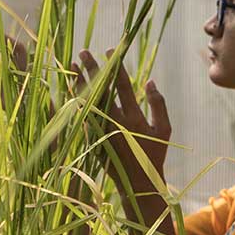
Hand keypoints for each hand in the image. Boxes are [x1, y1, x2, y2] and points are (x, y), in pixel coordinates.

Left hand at [77, 49, 170, 191]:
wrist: (137, 183)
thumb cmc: (154, 155)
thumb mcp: (164, 130)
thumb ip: (159, 105)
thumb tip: (150, 81)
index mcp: (133, 119)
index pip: (122, 86)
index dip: (115, 66)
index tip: (109, 50)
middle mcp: (114, 123)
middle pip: (100, 90)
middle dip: (92, 69)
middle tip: (83, 52)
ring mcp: (100, 132)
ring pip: (87, 102)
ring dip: (79, 83)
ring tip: (72, 65)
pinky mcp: (91, 140)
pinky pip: (81, 116)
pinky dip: (75, 102)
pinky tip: (70, 89)